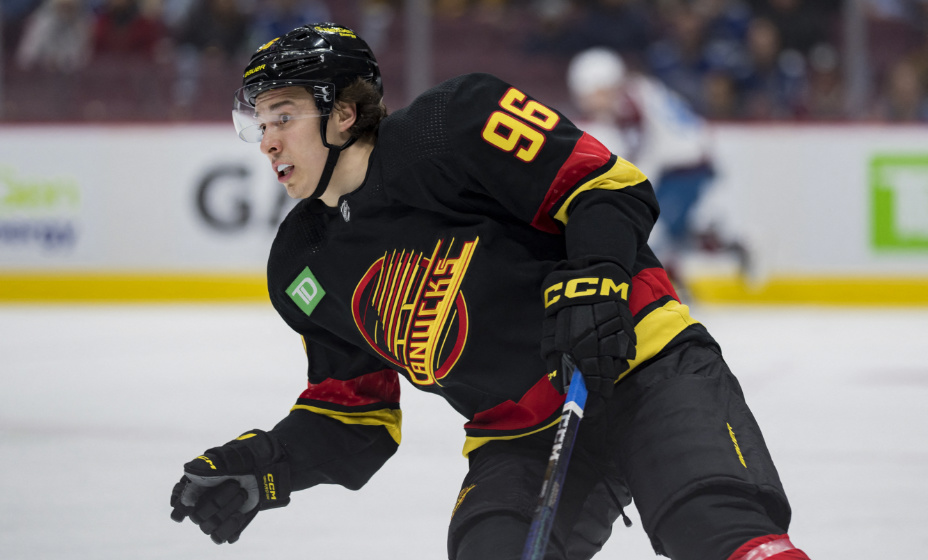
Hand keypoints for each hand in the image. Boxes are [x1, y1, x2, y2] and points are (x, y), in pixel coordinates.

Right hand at [170, 429, 290, 543]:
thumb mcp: (217, 463)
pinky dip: (231, 526)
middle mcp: (199, 505)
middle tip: (234, 484)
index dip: (183, 507)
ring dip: (229, 509)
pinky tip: (239, 513)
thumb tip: (183, 503)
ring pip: (210, 527)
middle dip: (219, 500)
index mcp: (192, 488)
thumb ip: (197, 478)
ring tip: (241, 493)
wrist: (264, 469)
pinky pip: (221, 537)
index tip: (195, 500)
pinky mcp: (228, 525)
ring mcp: (213, 516)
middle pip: (198, 517)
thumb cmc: (240, 461)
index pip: (178, 506)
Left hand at [540, 261, 635, 396]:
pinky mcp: (627, 329)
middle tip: (596, 388)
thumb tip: (561, 388)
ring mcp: (615, 336)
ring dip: (609, 368)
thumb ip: (555, 363)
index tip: (590, 410)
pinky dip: (619, 354)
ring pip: (617, 365)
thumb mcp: (551, 336)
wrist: (589, 282)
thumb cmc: (566, 310)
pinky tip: (609, 346)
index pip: (590, 383)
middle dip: (601, 387)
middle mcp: (599, 344)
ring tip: (600, 360)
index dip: (592, 401)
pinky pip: (626, 352)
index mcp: (578, 348)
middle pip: (607, 378)